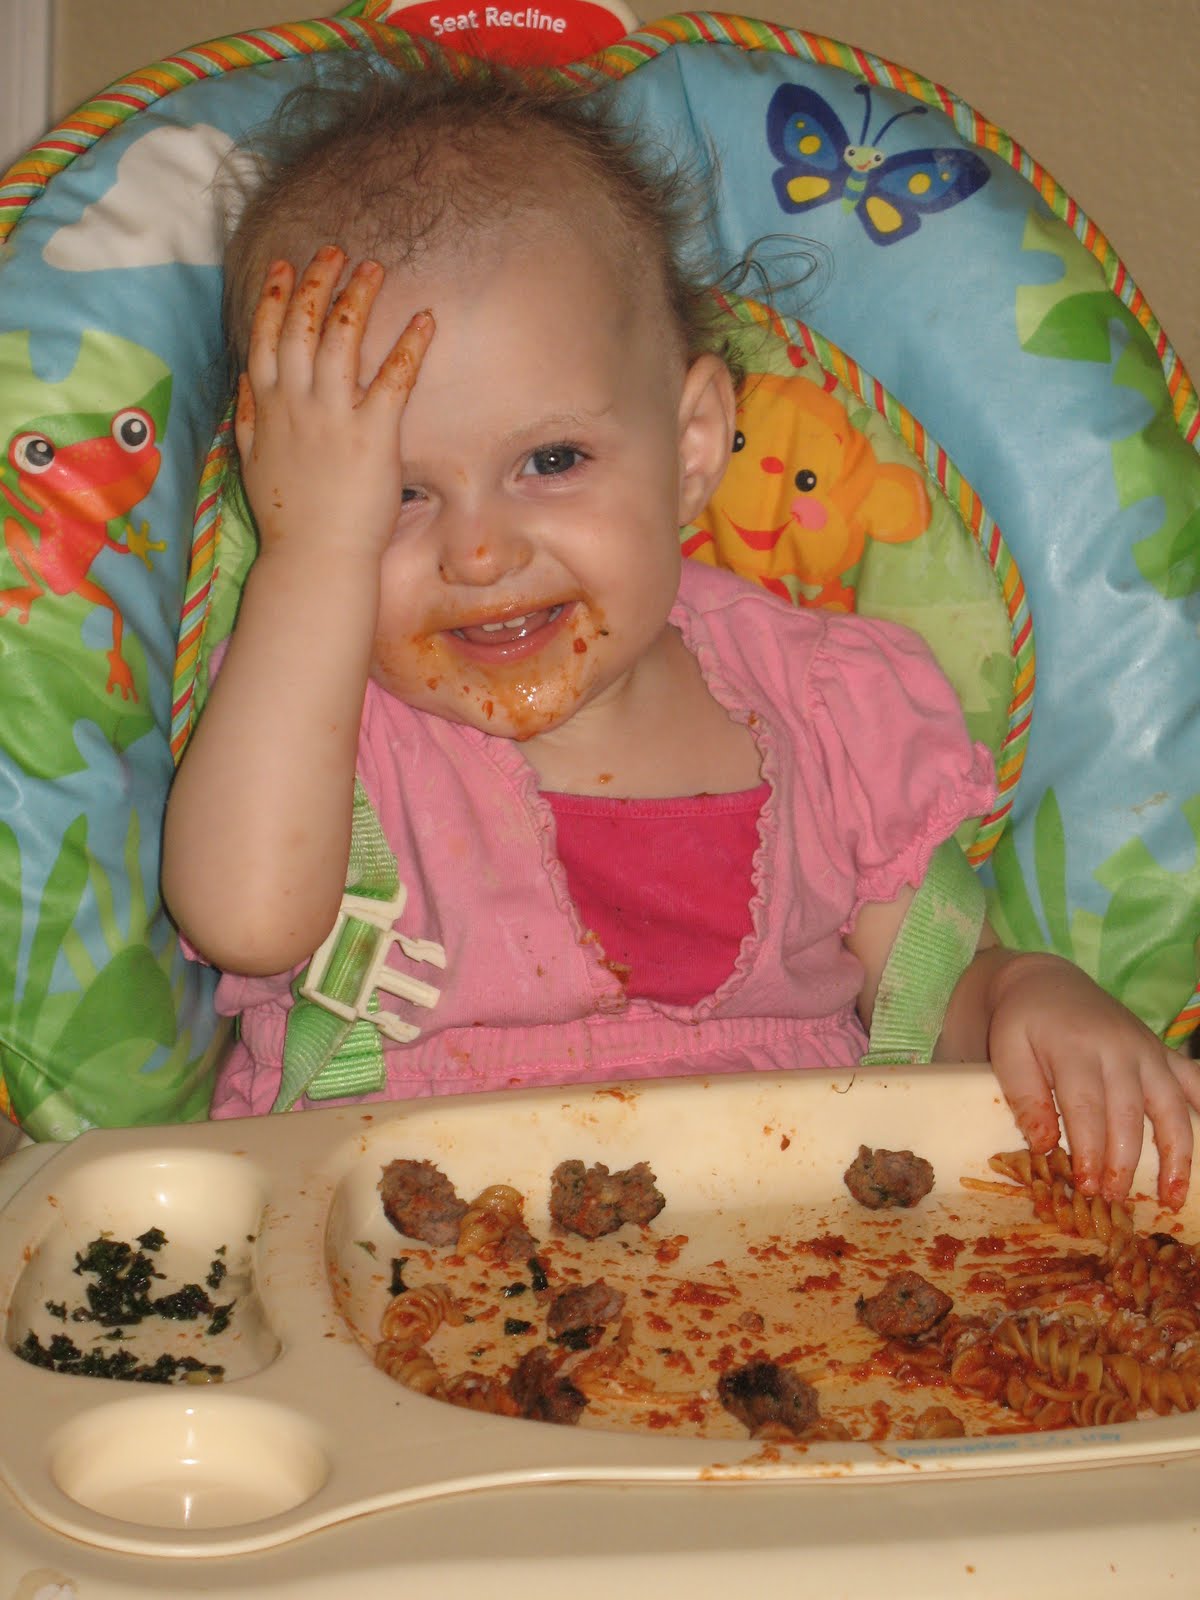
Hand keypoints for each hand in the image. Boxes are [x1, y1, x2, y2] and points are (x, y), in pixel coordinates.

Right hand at [234, 245, 433, 558]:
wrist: (315, 557)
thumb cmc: (288, 516)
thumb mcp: (252, 462)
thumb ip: (248, 416)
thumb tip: (248, 380)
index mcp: (267, 405)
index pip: (266, 335)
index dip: (275, 296)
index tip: (286, 267)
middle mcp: (297, 402)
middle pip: (304, 324)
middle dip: (318, 281)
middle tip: (335, 251)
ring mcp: (335, 415)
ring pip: (343, 339)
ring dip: (358, 297)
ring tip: (374, 268)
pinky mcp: (375, 434)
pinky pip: (394, 378)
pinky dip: (410, 344)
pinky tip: (424, 319)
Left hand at [983, 949, 1199, 1208]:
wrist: (1046, 983)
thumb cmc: (1022, 1023)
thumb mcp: (1007, 1049)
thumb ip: (1023, 1094)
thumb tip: (1043, 1144)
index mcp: (1075, 1048)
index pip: (1086, 1107)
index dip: (1089, 1150)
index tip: (1086, 1185)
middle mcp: (1119, 1049)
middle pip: (1129, 1114)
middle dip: (1124, 1161)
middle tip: (1115, 1197)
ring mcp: (1147, 1050)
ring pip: (1171, 1107)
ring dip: (1176, 1155)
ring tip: (1170, 1197)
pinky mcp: (1163, 1052)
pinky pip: (1194, 1082)